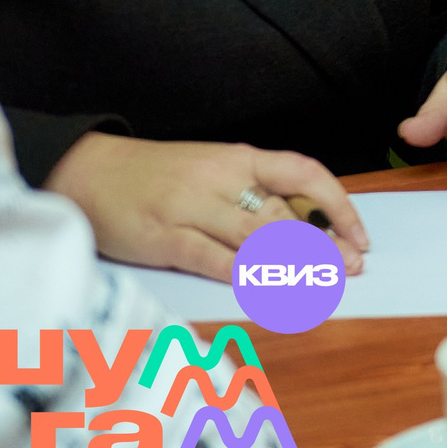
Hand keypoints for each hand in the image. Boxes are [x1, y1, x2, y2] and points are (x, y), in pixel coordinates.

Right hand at [44, 133, 368, 281]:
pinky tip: (268, 289)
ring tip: (323, 283)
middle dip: (324, 244)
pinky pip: (211, 258)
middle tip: (352, 268)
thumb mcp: (213, 169)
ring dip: (294, 264)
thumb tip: (309, 226)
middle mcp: (220, 179)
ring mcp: (191, 208)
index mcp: (240, 158)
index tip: (359, 235)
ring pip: (255, 237)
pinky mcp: (163, 237)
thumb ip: (255, 193)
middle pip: (285, 214)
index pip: (304, 174)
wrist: (87, 170)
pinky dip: (243, 274)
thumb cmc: (158, 174)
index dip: (338, 205)